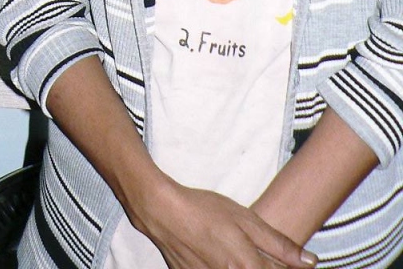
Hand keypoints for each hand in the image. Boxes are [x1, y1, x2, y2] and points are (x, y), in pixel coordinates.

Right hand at [133, 176, 315, 268]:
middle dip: (265, 265)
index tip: (293, 262)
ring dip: (245, 265)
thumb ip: (280, 245)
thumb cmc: (205, 210)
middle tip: (250, 249)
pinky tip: (218, 253)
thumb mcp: (246, 220)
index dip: (290, 268)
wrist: (163, 212)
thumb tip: (311, 262)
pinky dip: (225, 267)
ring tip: (234, 250)